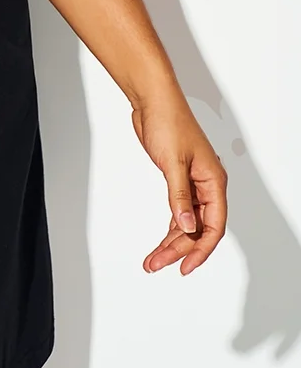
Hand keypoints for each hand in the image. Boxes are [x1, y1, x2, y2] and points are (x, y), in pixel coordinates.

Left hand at [131, 86, 227, 274]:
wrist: (153, 101)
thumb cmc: (168, 122)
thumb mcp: (173, 163)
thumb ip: (179, 197)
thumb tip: (186, 227)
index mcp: (214, 181)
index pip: (214, 225)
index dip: (201, 249)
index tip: (185, 266)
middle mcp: (207, 185)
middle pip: (198, 228)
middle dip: (179, 248)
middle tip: (157, 264)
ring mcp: (192, 183)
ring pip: (187, 222)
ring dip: (171, 242)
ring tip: (152, 260)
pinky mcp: (177, 180)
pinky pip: (178, 211)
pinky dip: (169, 227)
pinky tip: (161, 241)